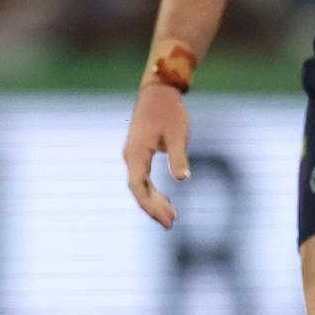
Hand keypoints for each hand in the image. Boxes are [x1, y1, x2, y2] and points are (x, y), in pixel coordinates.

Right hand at [123, 83, 190, 228]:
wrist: (158, 92)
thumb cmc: (169, 111)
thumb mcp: (177, 134)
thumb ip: (178, 157)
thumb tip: (183, 179)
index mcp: (136, 154)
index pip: (139, 188)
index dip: (151, 206)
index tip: (168, 220)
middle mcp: (131, 157)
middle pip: (139, 190)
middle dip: (154, 208)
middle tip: (172, 223)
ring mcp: (133, 156)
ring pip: (140, 185)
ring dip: (154, 201)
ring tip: (172, 216)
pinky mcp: (139, 153)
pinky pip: (143, 178)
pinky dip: (154, 191)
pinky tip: (167, 199)